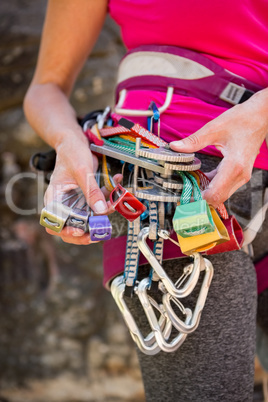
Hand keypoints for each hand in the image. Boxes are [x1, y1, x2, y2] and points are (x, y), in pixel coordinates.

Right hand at [45, 137, 121, 243]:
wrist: (76, 142)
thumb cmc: (71, 153)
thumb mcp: (82, 171)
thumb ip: (91, 191)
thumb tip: (100, 210)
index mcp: (54, 198)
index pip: (54, 222)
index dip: (65, 230)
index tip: (80, 230)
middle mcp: (63, 203)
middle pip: (68, 228)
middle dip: (83, 234)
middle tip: (97, 235)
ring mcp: (75, 202)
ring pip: (85, 221)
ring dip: (99, 221)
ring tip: (110, 212)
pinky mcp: (87, 199)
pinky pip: (97, 208)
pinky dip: (107, 204)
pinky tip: (116, 193)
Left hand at [170, 89, 267, 206]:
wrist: (260, 116)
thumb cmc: (242, 120)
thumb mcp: (214, 128)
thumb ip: (194, 141)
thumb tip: (175, 147)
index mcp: (234, 165)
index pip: (215, 194)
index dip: (198, 199)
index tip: (184, 196)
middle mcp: (240, 175)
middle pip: (218, 198)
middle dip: (200, 198)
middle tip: (183, 191)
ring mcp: (242, 175)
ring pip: (221, 194)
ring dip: (205, 192)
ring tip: (189, 184)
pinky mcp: (240, 173)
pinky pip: (224, 186)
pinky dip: (212, 185)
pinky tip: (200, 178)